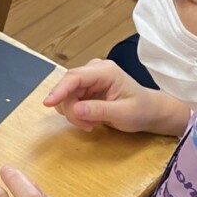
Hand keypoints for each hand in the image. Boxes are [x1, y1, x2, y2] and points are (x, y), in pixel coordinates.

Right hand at [43, 58, 187, 134]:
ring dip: (73, 113)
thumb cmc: (141, 110)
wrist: (149, 111)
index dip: (59, 90)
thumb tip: (76, 109)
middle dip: (71, 109)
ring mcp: (88, 79)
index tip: (48, 103)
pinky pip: (69, 100)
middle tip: (86, 126)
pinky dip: (74, 113)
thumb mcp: (124, 113)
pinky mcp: (84, 88)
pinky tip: (89, 120)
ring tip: (91, 124)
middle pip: (67, 87)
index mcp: (105, 71)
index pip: (75, 77)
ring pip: (66, 96)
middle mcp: (94, 70)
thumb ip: (99, 110)